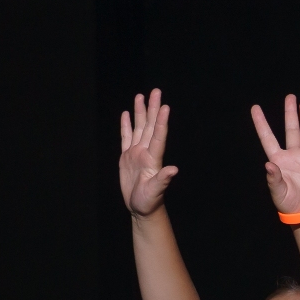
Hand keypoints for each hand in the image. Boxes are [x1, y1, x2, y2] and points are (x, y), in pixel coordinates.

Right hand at [119, 89, 179, 217]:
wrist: (141, 208)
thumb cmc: (149, 202)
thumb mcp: (155, 192)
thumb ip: (163, 180)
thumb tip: (173, 170)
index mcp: (153, 159)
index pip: (158, 136)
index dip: (161, 122)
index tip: (165, 106)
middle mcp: (146, 152)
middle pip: (149, 126)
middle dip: (152, 108)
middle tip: (156, 91)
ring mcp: (136, 153)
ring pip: (138, 128)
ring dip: (140, 112)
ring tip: (140, 96)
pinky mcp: (127, 157)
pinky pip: (126, 137)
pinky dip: (126, 125)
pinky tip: (126, 114)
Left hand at [249, 94, 299, 217]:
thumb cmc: (290, 204)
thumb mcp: (278, 192)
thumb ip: (273, 179)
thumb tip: (269, 164)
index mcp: (280, 160)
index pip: (268, 138)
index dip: (261, 123)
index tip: (255, 108)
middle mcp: (294, 156)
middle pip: (291, 130)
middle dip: (290, 113)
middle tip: (290, 97)